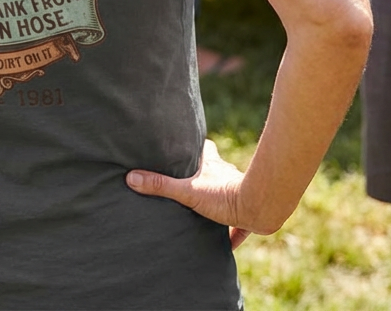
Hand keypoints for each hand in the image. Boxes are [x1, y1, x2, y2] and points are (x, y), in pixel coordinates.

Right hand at [127, 139, 252, 247]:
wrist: (258, 209)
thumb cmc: (224, 195)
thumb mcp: (188, 191)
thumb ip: (161, 185)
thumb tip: (132, 178)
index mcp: (212, 166)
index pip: (205, 148)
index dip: (197, 147)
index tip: (188, 147)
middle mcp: (226, 176)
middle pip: (216, 170)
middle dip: (207, 176)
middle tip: (194, 183)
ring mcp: (239, 195)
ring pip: (228, 194)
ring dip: (220, 202)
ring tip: (207, 212)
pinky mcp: (248, 216)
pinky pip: (240, 225)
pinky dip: (235, 232)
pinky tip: (228, 243)